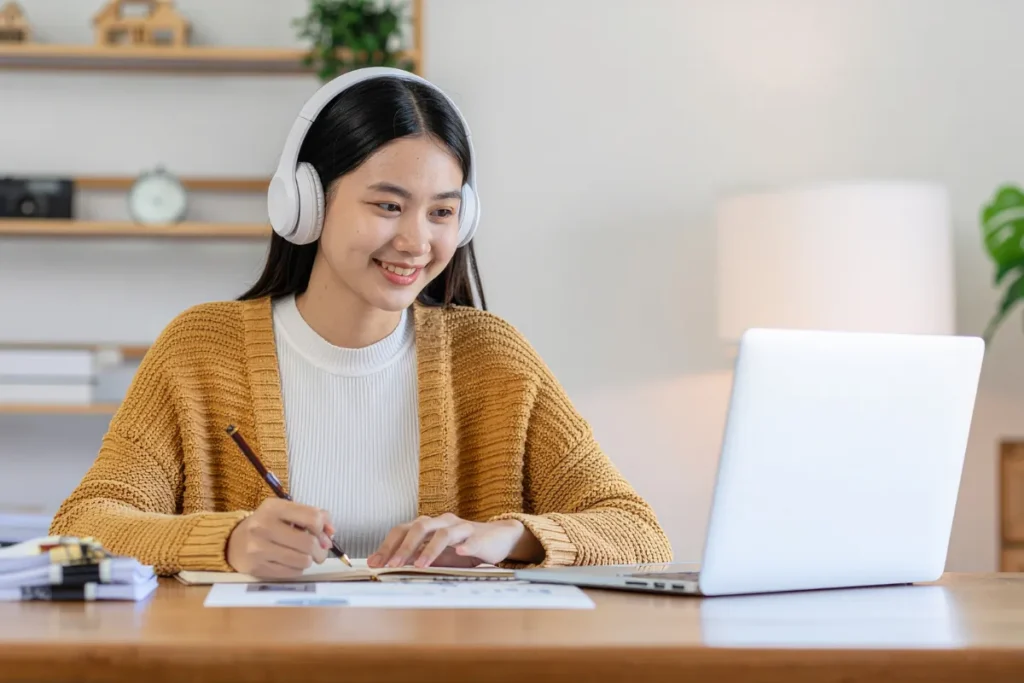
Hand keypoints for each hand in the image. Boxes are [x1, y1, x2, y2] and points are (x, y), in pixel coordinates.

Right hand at [226, 498, 334, 578]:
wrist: (232, 542)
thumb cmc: (266, 524)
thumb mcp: (285, 512)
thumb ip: (312, 516)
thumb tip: (331, 532)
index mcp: (274, 508)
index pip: (312, 517)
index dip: (324, 528)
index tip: (324, 534)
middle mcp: (264, 526)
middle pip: (308, 543)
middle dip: (320, 550)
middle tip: (320, 552)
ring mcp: (258, 548)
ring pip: (302, 561)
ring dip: (309, 561)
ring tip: (304, 557)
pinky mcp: (257, 567)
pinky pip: (291, 573)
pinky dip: (297, 569)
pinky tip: (291, 563)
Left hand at [367, 513, 543, 568]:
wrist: (498, 538)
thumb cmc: (463, 547)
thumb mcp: (436, 554)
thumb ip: (414, 556)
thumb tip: (386, 565)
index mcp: (429, 525)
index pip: (402, 530)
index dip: (387, 545)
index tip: (374, 563)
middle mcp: (442, 522)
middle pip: (419, 527)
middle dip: (404, 548)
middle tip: (391, 566)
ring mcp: (461, 528)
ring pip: (443, 533)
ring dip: (430, 550)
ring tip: (420, 566)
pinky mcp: (480, 537)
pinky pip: (471, 540)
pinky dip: (465, 546)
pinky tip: (460, 553)